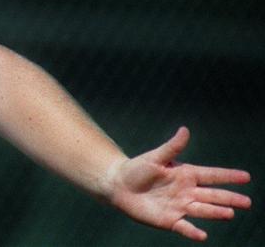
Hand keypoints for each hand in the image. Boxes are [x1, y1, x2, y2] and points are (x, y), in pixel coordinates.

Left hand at [108, 126, 250, 241]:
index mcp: (186, 175)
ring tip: (230, 213)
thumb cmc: (137, 169)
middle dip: (229, 198)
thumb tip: (185, 129)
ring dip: (216, 212)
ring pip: (202, 210)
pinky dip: (193, 232)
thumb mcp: (155, 157)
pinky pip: (184, 227)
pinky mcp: (170, 220)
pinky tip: (203, 235)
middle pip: (213, 195)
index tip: (245, 177)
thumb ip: (172, 147)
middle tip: (247, 202)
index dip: (228, 176)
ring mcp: (180, 206)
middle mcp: (187, 192)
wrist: (119, 186)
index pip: (211, 175)